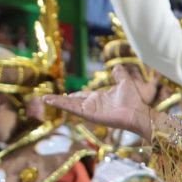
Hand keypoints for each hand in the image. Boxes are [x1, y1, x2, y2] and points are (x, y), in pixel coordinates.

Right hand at [44, 66, 160, 139]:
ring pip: (69, 105)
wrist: (138, 112)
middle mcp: (93, 105)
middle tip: (46, 99)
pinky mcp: (89, 114)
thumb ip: (119, 74)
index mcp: (99, 98)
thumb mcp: (125, 82)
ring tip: (43, 99)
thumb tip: (117, 66)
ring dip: (57, 102)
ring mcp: (90, 110)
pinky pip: (72, 108)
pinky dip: (61, 104)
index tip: (64, 95)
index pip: (82, 96)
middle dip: (60, 101)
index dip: (72, 96)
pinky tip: (51, 101)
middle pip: (72, 102)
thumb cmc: (134, 101)